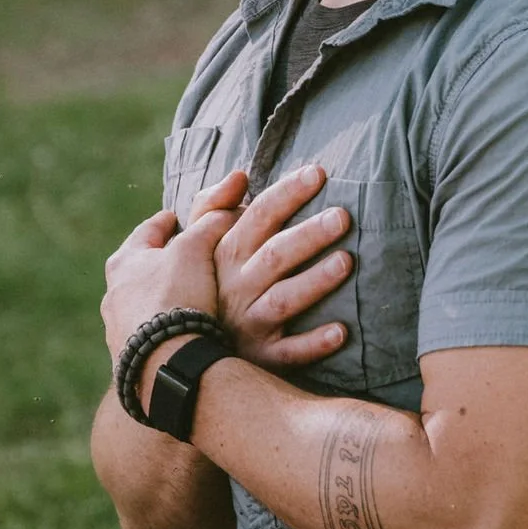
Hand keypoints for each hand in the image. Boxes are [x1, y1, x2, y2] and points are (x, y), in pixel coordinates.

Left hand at [100, 181, 237, 362]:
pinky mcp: (129, 358)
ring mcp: (118, 329)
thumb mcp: (194, 249)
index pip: (146, 232)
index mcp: (124, 262)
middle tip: (178, 258)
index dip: (164, 222)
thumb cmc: (176, 296)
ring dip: (158, 298)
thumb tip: (225, 211)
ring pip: (140, 304)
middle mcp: (114, 295)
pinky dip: (160, 327)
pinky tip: (176, 333)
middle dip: (159, 262)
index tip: (173, 217)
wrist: (164, 361)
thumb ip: (208, 225)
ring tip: (180, 299)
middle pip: (139, 269)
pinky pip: (146, 334)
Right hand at [212, 164, 357, 371]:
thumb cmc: (204, 283)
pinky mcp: (263, 355)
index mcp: (227, 253)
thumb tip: (239, 174)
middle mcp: (238, 286)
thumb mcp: (196, 243)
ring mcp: (250, 322)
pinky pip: (288, 352)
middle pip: (275, 256)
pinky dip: (313, 344)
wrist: (181, 348)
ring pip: (283, 301)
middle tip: (341, 217)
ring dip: (314, 282)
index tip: (318, 173)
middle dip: (308, 235)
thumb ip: (213, 204)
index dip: (286, 193)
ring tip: (345, 262)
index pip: (258, 216)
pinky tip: (341, 332)